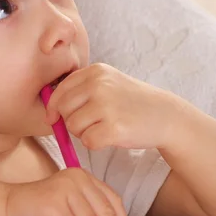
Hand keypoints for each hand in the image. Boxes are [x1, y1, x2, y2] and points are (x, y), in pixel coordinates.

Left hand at [46, 63, 178, 150]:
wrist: (165, 115)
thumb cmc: (131, 102)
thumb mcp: (108, 83)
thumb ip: (80, 90)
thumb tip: (49, 109)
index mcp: (95, 71)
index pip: (60, 90)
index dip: (53, 107)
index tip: (54, 117)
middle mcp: (99, 84)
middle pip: (63, 109)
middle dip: (70, 121)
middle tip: (89, 123)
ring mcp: (106, 105)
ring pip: (73, 127)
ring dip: (84, 133)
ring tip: (103, 127)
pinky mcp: (114, 127)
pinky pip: (87, 141)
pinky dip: (95, 143)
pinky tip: (110, 136)